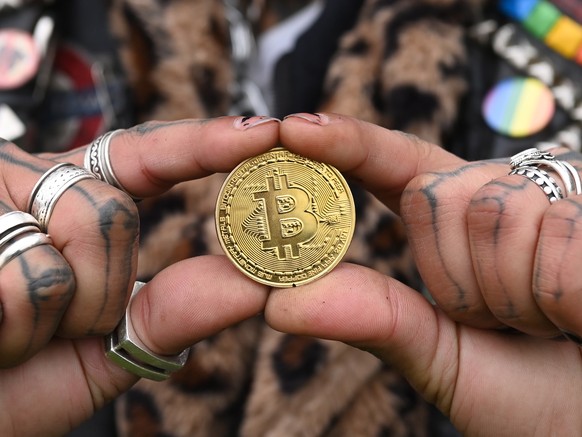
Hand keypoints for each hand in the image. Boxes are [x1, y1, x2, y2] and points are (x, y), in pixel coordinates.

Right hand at [0, 116, 278, 435]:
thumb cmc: (18, 383)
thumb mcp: (108, 350)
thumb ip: (175, 315)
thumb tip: (256, 285)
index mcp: (72, 204)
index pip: (146, 156)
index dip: (204, 143)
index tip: (263, 131)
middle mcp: (30, 185)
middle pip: (117, 207)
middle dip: (103, 286)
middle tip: (60, 325)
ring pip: (81, 230)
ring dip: (63, 311)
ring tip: (16, 331)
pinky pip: (28, 273)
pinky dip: (19, 326)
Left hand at [265, 113, 581, 435]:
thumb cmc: (530, 396)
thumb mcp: (440, 359)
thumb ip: (373, 320)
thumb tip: (277, 306)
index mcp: (459, 222)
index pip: (394, 166)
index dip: (346, 145)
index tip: (294, 129)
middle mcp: (505, 195)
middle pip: (435, 196)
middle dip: (456, 279)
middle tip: (501, 325)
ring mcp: (556, 196)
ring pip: (491, 214)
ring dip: (513, 296)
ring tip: (545, 323)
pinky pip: (553, 236)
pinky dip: (562, 297)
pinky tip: (581, 314)